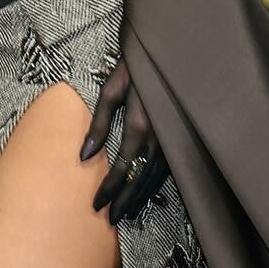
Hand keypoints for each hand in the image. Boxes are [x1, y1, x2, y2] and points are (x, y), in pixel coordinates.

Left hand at [81, 56, 167, 225]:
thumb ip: (99, 123)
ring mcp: (176, 136)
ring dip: (142, 196)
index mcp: (142, 123)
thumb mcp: (112, 88)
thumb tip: (85, 155)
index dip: (109, 189)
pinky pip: (169, 166)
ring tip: (127, 212)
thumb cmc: (135, 64)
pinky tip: (146, 191)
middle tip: (112, 221)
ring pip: (158, 176)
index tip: (96, 206)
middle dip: (126, 201)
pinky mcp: (183, 134)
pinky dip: (156, 182)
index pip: (123, 167)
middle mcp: (162, 135)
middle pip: (142, 179)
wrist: (172, 46)